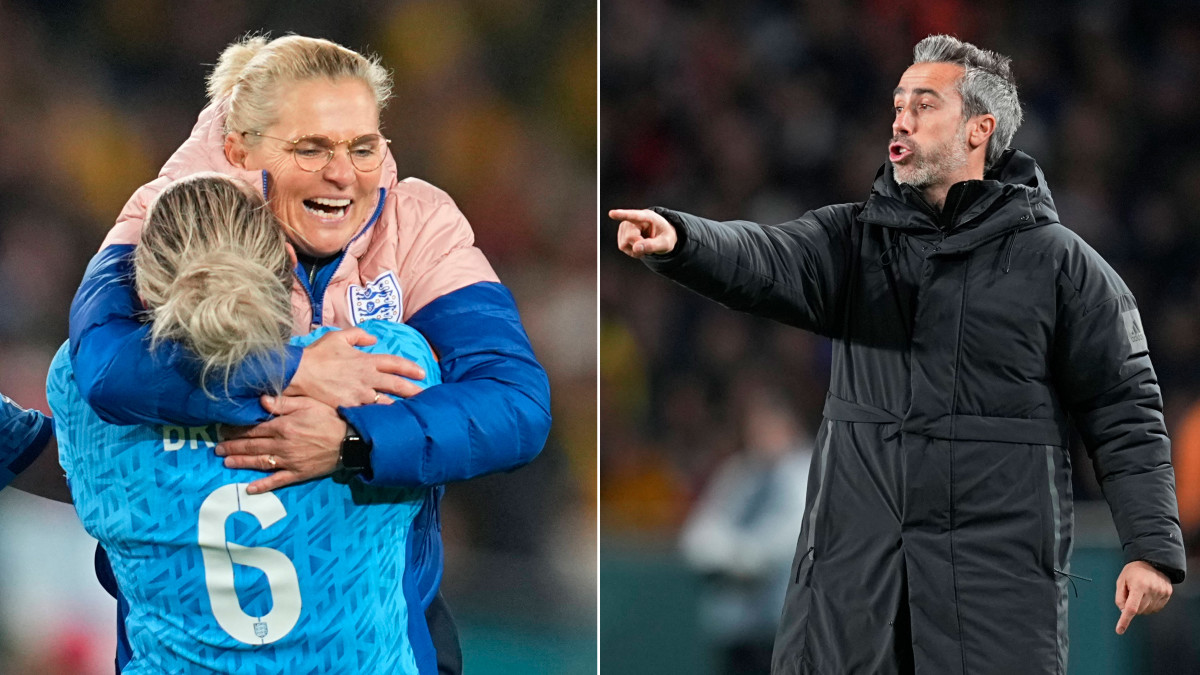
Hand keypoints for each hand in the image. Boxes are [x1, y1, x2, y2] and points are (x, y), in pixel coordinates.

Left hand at [217, 395, 346, 493]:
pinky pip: (277, 481)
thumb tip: (260, 400)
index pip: (253, 428)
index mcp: (283, 426)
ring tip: (225, 462)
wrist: (350, 441)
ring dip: (241, 463)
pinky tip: (249, 489)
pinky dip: (263, 486)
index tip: (223, 429)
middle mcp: (282, 445)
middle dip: (232, 447)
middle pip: (252, 446)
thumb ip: (283, 403)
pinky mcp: (298, 473)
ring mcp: (289, 461)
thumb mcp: (308, 404)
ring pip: (259, 462)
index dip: (236, 429)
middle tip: (217, 448)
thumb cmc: (330, 418)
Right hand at [286, 327, 424, 406]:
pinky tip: (387, 422)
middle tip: (425, 395)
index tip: (422, 373)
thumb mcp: (338, 337)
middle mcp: (367, 377)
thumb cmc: (317, 354)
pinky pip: (368, 413)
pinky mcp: (350, 406)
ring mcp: (359, 394)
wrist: (299, 373)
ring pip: (386, 402)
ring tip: (411, 412)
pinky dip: (379, 417)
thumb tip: (373, 338)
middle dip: (413, 390)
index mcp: (366, 360)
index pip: (394, 363)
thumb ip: (358, 335)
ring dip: (399, 406)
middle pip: (396, 384)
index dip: (410, 368)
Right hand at [611, 208, 677, 257]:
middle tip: (650, 245)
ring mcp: (625, 226)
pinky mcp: (621, 233)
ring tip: (645, 245)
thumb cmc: (665, 237)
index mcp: (647, 217)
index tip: (611, 213)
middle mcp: (633, 219)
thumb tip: (636, 249)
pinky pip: (622, 247)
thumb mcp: (665, 243)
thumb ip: (652, 246)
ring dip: (635, 250)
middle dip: (639, 245)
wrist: (662, 235)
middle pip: (629, 237)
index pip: (633, 215)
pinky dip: (632, 251)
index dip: (622, 215)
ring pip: (624, 244)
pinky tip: (639, 247)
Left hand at [1114, 560, 1171, 633]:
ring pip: (1147, 611)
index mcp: (1139, 586)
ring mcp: (1161, 593)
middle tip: (1131, 594)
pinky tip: (1148, 594)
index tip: (1120, 630)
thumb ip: (1120, 597)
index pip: (1131, 608)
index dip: (1124, 620)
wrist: (1153, 561)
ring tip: (1141, 592)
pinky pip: (1156, 608)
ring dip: (1141, 606)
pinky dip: (1149, 604)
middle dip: (1132, 607)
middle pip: (1138, 611)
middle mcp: (1152, 590)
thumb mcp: (1121, 581)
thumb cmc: (1134, 571)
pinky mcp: (1167, 594)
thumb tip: (1122, 611)